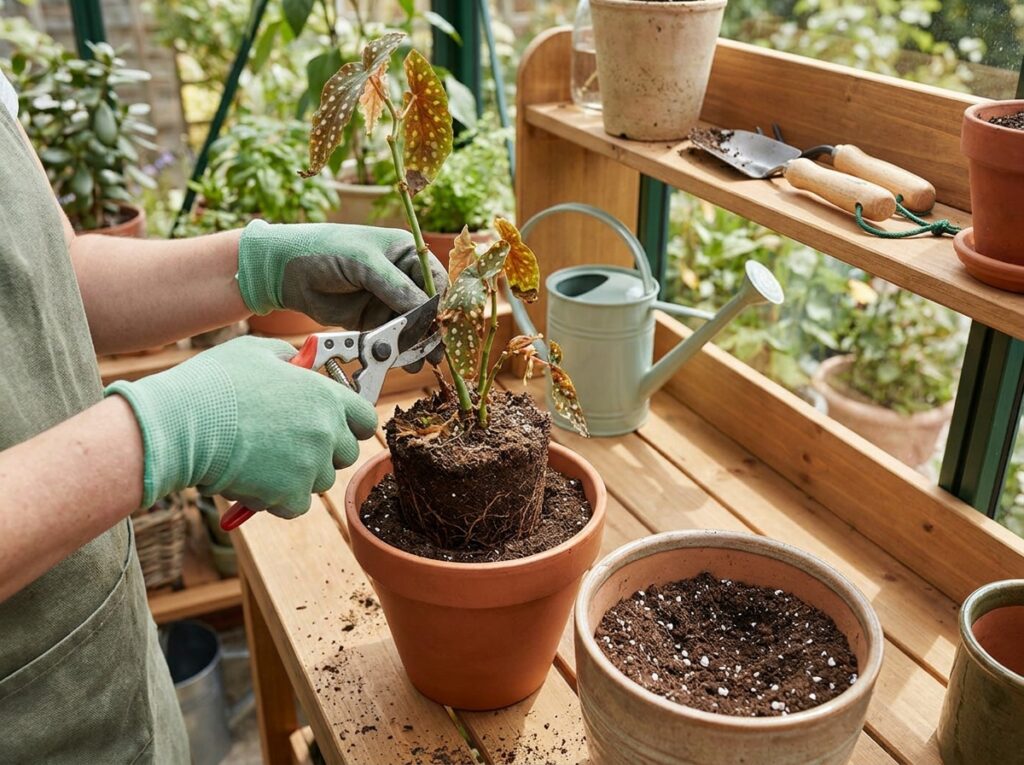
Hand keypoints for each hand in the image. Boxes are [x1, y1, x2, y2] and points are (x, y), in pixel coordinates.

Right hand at [105, 336, 377, 516]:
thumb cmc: (214, 384)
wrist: (181, 424)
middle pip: (345, 454)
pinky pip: (297, 505)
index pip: (366, 419)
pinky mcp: (289, 495)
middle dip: (323, 451)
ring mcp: (310, 465)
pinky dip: (278, 499)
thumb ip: (288, 359)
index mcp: (326, 396)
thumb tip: (298, 363)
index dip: (351, 424)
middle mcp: (326, 432)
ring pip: (320, 481)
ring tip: (264, 459)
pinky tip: (255, 480)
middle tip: (290, 444)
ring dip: (299, 475)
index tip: (336, 427)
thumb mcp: (256, 353)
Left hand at [236, 220, 446, 366]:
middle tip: (436, 353)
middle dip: (431, 330)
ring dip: (416, 344)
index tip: (442, 328)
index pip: (435, 281)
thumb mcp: (364, 263)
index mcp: (405, 253)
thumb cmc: (325, 250)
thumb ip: (396, 288)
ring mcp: (385, 299)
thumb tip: (427, 311)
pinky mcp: (370, 319)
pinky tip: (401, 361)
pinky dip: (396, 350)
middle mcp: (400, 276)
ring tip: (418, 362)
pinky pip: (390, 337)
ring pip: (410, 326)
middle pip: (426, 308)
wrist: (283, 270)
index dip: (441, 305)